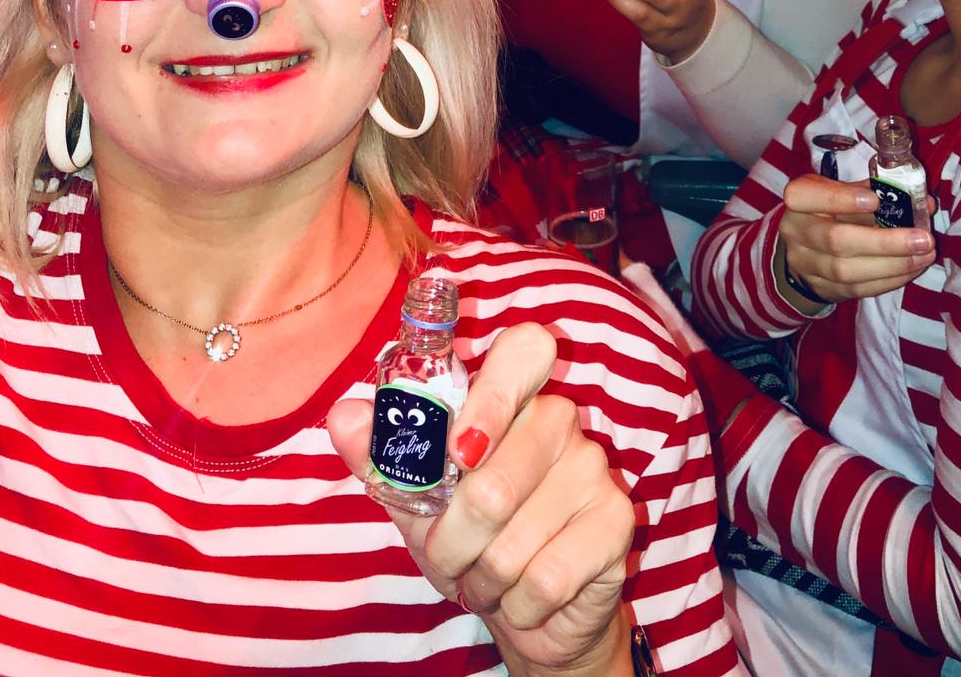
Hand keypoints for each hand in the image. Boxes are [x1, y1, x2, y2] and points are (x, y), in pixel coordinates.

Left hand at [327, 323, 634, 676]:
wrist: (526, 613)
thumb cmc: (468, 539)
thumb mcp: (416, 499)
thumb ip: (383, 454)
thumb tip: (343, 414)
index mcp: (514, 397)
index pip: (527, 348)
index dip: (493, 395)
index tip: (458, 450)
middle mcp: (561, 419)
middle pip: (494, 481)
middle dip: (453, 541)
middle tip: (449, 559)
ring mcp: (594, 468)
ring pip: (514, 536)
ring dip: (483, 578)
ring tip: (485, 580)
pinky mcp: (617, 522)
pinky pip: (547, 575)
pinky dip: (518, 603)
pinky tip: (523, 598)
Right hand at [777, 174, 935, 307]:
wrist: (806, 248)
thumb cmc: (832, 210)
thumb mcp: (843, 191)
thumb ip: (876, 191)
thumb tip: (924, 202)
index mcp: (799, 198)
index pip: (806, 196)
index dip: (840, 199)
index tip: (876, 200)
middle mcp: (796, 232)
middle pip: (836, 240)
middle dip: (885, 242)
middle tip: (923, 238)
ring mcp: (806, 264)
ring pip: (847, 271)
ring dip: (894, 265)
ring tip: (925, 255)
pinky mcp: (822, 289)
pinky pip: (857, 289)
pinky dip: (889, 280)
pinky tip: (913, 269)